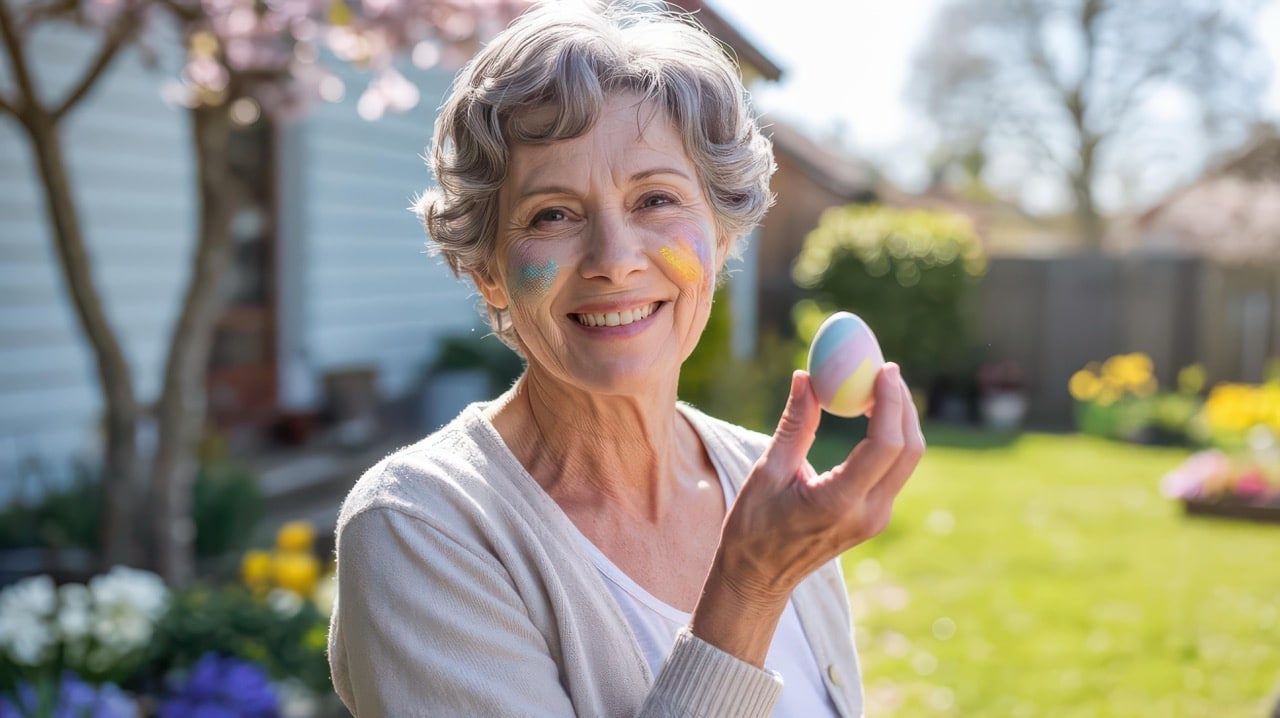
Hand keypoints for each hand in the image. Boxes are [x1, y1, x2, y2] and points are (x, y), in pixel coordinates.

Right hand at [690, 363, 923, 664]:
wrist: (759, 579)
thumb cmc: (753, 528)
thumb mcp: (767, 472)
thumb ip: (794, 425)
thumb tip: (806, 376)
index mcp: (839, 502)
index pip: (885, 445)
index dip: (891, 402)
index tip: (883, 367)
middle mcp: (868, 513)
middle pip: (908, 450)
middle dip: (903, 405)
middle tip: (884, 370)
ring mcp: (876, 519)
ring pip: (906, 461)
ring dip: (900, 421)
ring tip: (877, 388)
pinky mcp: (874, 518)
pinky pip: (894, 471)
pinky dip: (890, 439)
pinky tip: (871, 417)